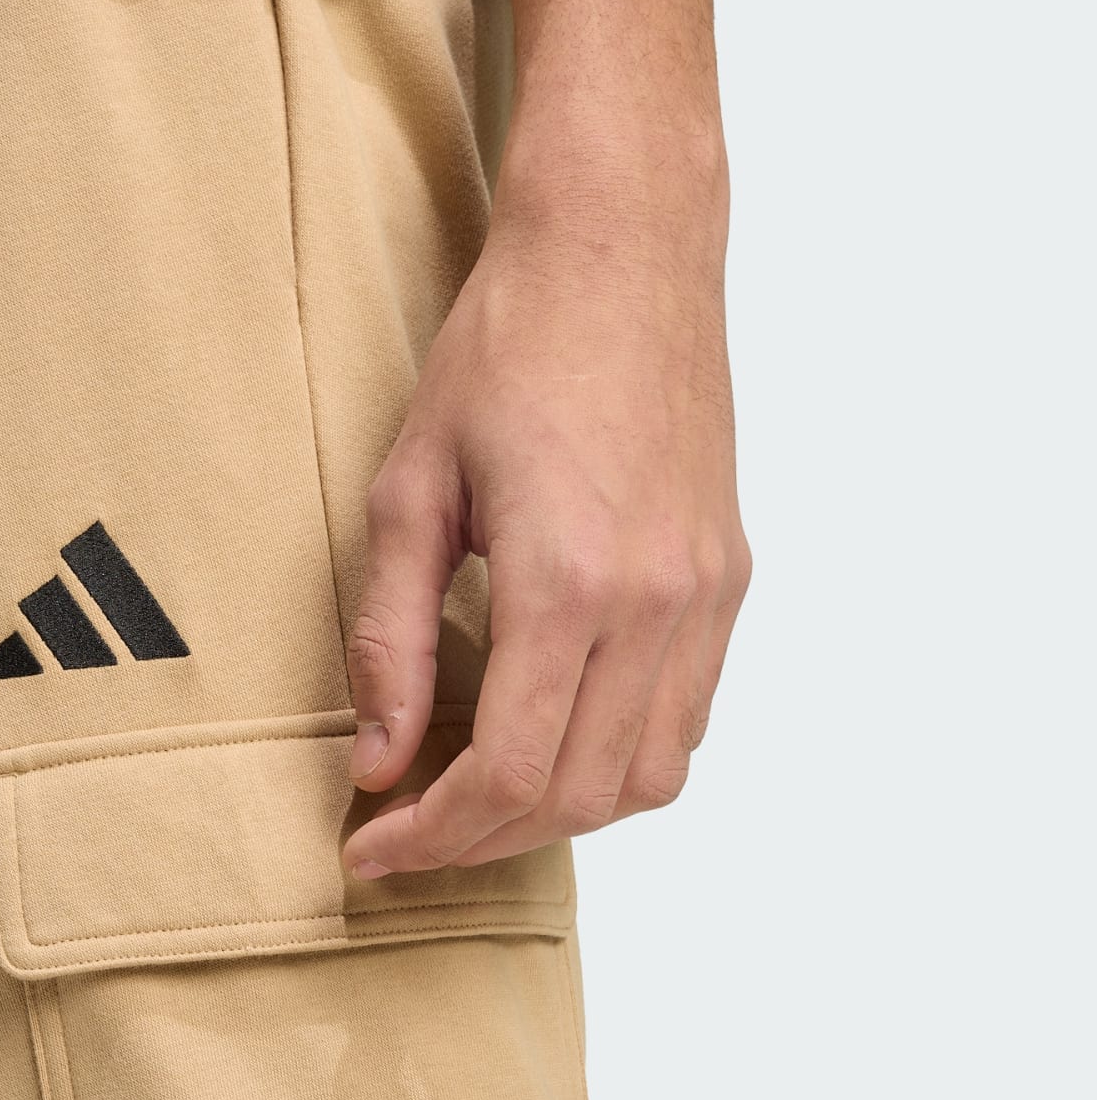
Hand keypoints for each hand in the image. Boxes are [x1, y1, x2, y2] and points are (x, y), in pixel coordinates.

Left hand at [341, 162, 748, 875]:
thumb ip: (389, 639)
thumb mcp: (408, 490)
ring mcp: (707, 595)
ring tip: (472, 798)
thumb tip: (378, 760)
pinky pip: (685, 722)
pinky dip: (615, 762)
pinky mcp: (729, 580)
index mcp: (568, 582)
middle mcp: (657, 604)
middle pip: (576, 796)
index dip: (432, 835)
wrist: (622, 250)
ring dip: (553, 812)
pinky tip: (550, 739)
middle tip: (406, 835)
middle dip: (479, 839)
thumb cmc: (506, 351)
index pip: (507, 772)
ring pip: (645, 779)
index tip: (372, 849)